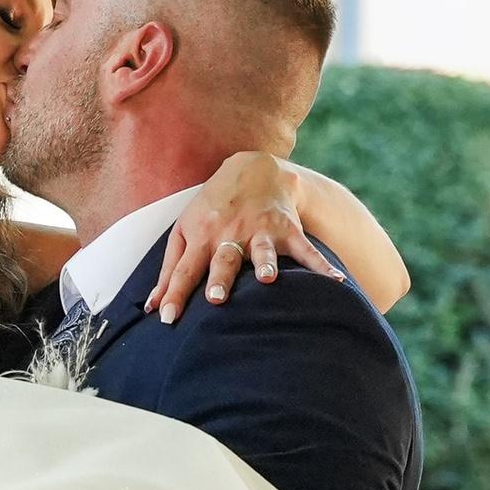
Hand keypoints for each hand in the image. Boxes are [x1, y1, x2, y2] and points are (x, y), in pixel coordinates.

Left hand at [148, 155, 343, 321]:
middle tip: (217, 299)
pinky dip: (321, 265)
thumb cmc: (213, 208)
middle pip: (224, 258)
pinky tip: (336, 281)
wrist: (255, 169)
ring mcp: (261, 230)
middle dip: (221, 278)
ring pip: (263, 250)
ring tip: (269, 279)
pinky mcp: (288, 228)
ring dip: (266, 263)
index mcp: (202, 236)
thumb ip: (170, 270)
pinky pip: (305, 249)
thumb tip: (152, 307)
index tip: (168, 319)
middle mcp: (230, 233)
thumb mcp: (185, 231)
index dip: (175, 294)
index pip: (184, 270)